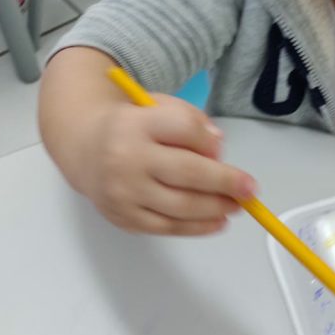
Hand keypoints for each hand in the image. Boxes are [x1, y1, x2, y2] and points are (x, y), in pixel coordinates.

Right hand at [82, 94, 255, 233]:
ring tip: (237, 206)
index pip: (184, 129)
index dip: (209, 142)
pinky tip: (217, 222)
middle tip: (250, 190)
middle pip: (187, 172)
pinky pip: (167, 227)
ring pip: (180, 206)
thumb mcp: (158, 107)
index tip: (221, 150)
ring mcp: (123, 192)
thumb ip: (190, 120)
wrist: (83, 148)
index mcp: (136, 123)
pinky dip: (197, 228)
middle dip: (225, 183)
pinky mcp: (123, 218)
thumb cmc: (132, 127)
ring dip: (216, 208)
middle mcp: (126, 158)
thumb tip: (218, 148)